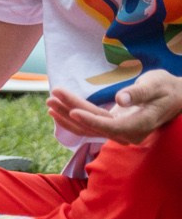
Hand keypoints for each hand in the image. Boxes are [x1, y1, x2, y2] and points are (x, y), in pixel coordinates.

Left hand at [47, 74, 181, 144]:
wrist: (175, 96)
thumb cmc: (166, 88)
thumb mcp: (156, 85)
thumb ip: (139, 93)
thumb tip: (120, 100)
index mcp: (140, 125)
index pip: (111, 127)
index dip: (90, 121)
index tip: (72, 111)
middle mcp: (128, 133)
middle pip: (94, 125)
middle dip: (70, 112)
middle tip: (51, 98)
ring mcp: (120, 131)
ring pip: (89, 127)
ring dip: (67, 115)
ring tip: (49, 101)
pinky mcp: (113, 125)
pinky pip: (90, 124)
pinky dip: (73, 117)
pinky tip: (57, 110)